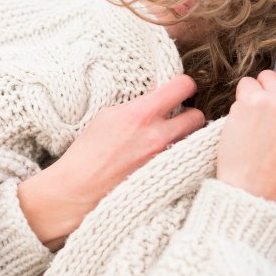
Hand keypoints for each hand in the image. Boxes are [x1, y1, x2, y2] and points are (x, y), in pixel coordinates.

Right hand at [18, 74, 205, 249]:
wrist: (78, 190)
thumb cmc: (88, 153)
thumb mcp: (108, 116)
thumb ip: (137, 106)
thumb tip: (156, 100)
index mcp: (142, 114)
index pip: (183, 86)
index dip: (183, 85)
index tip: (178, 90)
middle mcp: (158, 136)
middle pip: (198, 116)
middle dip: (189, 115)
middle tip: (177, 119)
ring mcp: (165, 160)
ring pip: (196, 141)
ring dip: (186, 138)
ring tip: (169, 142)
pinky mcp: (167, 179)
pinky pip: (187, 163)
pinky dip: (180, 159)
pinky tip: (165, 161)